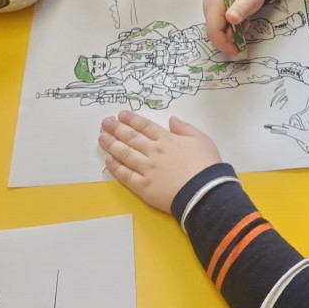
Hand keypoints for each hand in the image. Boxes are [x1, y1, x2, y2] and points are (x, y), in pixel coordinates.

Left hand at [99, 110, 221, 212]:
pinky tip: (108, 160)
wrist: (205, 192)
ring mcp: (147, 170)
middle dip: (117, 128)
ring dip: (112, 144)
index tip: (121, 114)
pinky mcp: (144, 188)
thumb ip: (185, 128)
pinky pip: (126, 176)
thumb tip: (172, 120)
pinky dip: (116, 167)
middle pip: (131, 138)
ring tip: (102, 137)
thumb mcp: (201, 139)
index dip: (132, 119)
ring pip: (125, 154)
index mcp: (168, 140)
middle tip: (105, 122)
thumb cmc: (206, 165)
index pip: (145, 126)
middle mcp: (154, 152)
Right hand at [203, 0, 265, 53]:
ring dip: (232, 33)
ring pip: (218, 32)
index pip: (213, 30)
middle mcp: (208, 7)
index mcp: (214, 3)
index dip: (224, 44)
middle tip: (245, 27)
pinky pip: (220, 28)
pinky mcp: (213, 14)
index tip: (237, 51)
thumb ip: (240, 8)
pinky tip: (239, 20)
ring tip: (244, 21)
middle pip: (215, 33)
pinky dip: (230, 29)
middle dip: (230, 37)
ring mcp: (209, 10)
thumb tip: (230, 18)